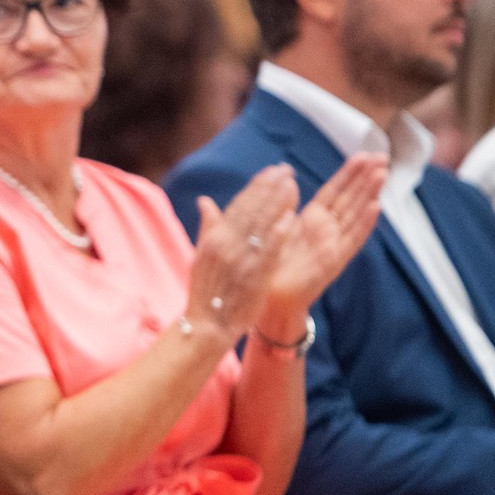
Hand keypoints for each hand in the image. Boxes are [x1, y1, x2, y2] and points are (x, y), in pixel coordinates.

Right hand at [186, 165, 299, 345]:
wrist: (207, 325)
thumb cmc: (206, 291)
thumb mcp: (201, 255)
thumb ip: (208, 226)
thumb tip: (205, 200)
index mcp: (213, 238)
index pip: (238, 205)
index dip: (256, 187)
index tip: (272, 171)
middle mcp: (225, 244)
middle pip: (250, 210)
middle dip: (269, 188)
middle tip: (286, 170)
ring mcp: (240, 259)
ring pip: (260, 225)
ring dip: (277, 203)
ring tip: (292, 185)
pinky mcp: (254, 275)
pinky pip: (269, 251)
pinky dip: (279, 234)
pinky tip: (292, 218)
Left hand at [253, 154, 385, 342]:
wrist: (268, 300)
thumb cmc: (269, 265)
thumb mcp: (272, 228)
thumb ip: (279, 204)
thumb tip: (282, 177)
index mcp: (311, 220)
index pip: (335, 190)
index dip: (350, 173)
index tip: (365, 152)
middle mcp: (327, 231)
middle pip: (350, 198)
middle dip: (366, 177)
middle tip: (384, 156)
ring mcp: (333, 245)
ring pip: (355, 214)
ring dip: (370, 194)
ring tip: (383, 173)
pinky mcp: (333, 261)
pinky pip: (352, 239)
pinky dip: (364, 223)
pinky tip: (376, 206)